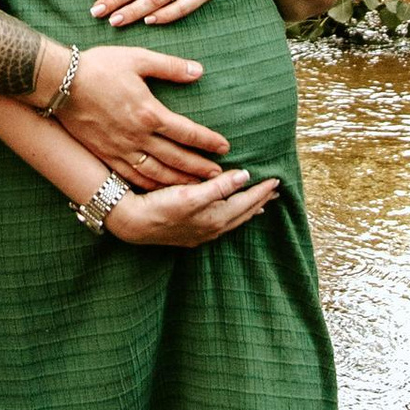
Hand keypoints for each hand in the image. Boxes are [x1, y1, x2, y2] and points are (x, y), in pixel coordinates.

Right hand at [65, 40, 227, 183]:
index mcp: (149, 113)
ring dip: (179, 182)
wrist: (59, 83)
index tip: (225, 148)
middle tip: (219, 176)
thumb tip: (198, 71)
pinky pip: (132, 177)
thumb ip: (170, 67)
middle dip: (200, 168)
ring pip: (156, 173)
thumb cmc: (99, 67)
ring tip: (197, 188)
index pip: (187, 132)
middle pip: (176, 159)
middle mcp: (137, 136)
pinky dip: (151, 186)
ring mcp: (120, 149)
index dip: (208, 141)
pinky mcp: (105, 155)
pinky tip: (161, 190)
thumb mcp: (138, 58)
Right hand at [105, 164, 279, 248]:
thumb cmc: (160, 206)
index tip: (277, 179)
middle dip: (260, 201)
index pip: (247, 201)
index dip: (262, 190)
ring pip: (233, 220)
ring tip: (258, 205)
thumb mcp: (191, 194)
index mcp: (217, 217)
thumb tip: (246, 176)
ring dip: (247, 210)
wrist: (132, 224)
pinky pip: (221, 223)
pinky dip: (231, 215)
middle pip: (244, 213)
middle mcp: (213, 228)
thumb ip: (220, 186)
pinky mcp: (190, 234)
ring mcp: (201, 233)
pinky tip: (227, 214)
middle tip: (275, 192)